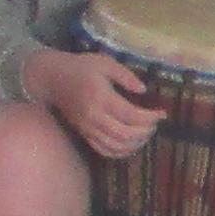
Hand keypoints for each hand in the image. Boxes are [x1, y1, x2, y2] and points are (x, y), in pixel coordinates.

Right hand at [25, 44, 164, 163]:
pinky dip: (120, 152)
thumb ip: (125, 76)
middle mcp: (94, 116)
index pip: (131, 115)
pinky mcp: (84, 133)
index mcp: (101, 97)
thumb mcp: (105, 63)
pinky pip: (104, 150)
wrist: (52, 79)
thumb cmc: (81, 67)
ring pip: (116, 146)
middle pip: (126, 134)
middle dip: (146, 131)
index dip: (150, 117)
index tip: (162, 113)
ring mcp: (88, 128)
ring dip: (136, 143)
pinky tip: (131, 145)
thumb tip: (143, 90)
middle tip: (155, 123)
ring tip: (146, 133)